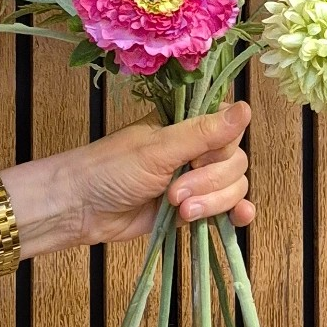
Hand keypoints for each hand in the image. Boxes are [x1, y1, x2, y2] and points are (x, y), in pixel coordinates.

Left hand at [2, 102, 253, 257]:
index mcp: (185, 125)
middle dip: (210, 183)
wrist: (81, 209)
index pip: (229, 130)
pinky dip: (234, 214)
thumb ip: (203, 133)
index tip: (197, 159)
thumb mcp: (158, 149)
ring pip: (232, 188)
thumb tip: (246, 108)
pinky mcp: (192, 209)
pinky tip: (238, 219)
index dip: (221, 149)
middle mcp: (194, 150)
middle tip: (174, 193)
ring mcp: (194, 180)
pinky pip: (225, 209)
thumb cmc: (110, 170)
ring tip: (179, 210)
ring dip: (212, 203)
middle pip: (235, 163)